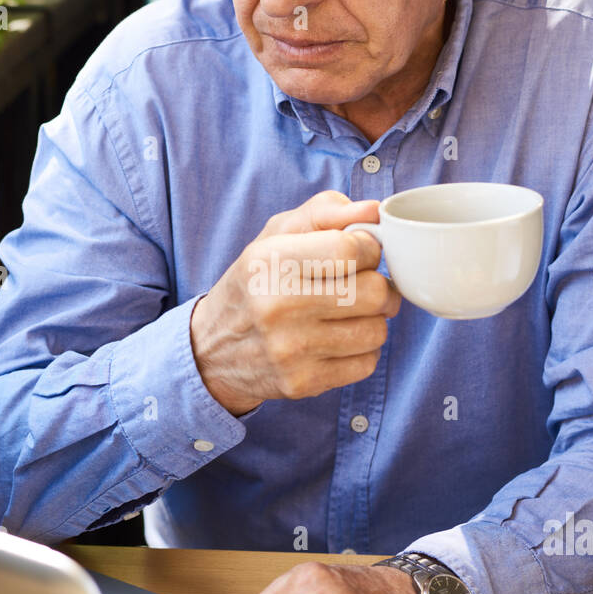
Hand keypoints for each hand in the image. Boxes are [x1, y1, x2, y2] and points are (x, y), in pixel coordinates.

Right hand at [189, 189, 400, 415]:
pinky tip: (339, 340)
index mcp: (269, 261)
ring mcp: (289, 350)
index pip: (350, 250)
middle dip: (380, 286)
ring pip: (376, 331)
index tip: (361, 253)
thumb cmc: (255, 281)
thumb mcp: (277, 234)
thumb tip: (374, 211)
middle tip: (367, 285)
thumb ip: (326, 212)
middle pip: (373, 293)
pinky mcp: (301, 382)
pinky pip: (366, 363)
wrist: (212, 349)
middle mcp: (277, 306)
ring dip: (373, 320)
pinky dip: (362, 350)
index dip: (369, 248)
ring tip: (350, 314)